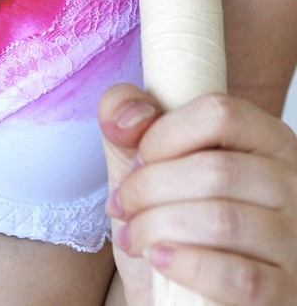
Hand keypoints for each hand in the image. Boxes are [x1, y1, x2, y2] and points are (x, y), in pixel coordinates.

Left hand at [100, 83, 296, 303]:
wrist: (184, 291)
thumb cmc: (170, 214)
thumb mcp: (144, 160)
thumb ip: (126, 116)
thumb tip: (128, 115)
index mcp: (265, 137)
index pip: (219, 113)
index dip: (165, 134)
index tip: (137, 161)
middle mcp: (291, 182)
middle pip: (216, 170)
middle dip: (150, 187)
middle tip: (121, 205)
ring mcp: (294, 239)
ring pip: (223, 221)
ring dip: (159, 227)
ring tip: (133, 236)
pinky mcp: (287, 290)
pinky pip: (239, 277)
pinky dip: (188, 265)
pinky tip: (158, 258)